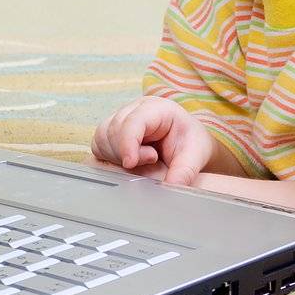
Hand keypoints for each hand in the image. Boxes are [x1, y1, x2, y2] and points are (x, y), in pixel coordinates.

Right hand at [90, 96, 214, 186]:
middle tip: (151, 160)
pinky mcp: (112, 132)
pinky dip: (109, 157)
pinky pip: (99, 145)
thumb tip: (171, 186)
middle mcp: (135, 109)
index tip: (130, 164)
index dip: (128, 142)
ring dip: (116, 155)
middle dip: (126, 152)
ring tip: (141, 161)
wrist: (187, 145)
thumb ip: (185, 171)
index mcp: (157, 108)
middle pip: (113, 129)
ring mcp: (121, 119)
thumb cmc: (191, 144)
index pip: (133, 120)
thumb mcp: (196, 156)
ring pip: (102, 136)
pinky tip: (129, 161)